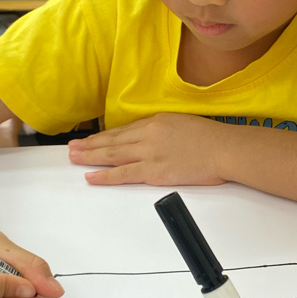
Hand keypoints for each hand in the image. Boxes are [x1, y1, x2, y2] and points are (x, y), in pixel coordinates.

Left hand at [68, 113, 229, 186]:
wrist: (224, 149)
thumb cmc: (212, 138)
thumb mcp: (184, 123)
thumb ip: (165, 130)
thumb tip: (156, 137)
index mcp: (156, 121)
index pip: (123, 130)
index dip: (104, 136)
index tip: (91, 138)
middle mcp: (148, 135)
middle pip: (112, 140)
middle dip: (90, 144)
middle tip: (72, 147)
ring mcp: (149, 153)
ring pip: (112, 154)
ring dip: (90, 156)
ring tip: (74, 158)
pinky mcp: (154, 171)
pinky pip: (123, 174)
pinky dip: (105, 175)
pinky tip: (92, 176)